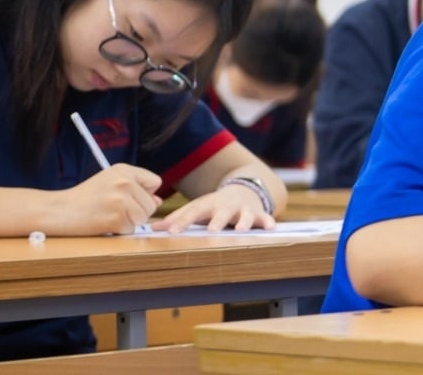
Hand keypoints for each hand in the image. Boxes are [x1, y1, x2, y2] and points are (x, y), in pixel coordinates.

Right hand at [53, 164, 162, 234]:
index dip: (145, 193)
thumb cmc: (84, 198)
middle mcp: (125, 182)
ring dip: (129, 222)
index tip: (128, 197)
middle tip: (113, 208)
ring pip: (143, 218)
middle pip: (151, 204)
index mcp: (124, 170)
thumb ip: (136, 189)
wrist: (58, 210)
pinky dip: (119, 231)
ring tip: (109, 215)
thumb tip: (158, 200)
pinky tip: (104, 222)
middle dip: (137, 211)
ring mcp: (121, 200)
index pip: (155, 182)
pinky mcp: (117, 218)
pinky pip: (131, 229)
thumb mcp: (110, 183)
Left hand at [151, 183, 276, 232]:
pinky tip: (271, 227)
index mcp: (209, 205)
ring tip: (240, 230)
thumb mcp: (198, 208)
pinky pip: (265, 217)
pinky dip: (268, 221)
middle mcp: (226, 206)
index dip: (182, 221)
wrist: (244, 191)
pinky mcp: (259, 214)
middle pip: (221, 213)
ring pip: (244, 216)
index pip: (194, 212)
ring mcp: (244, 209)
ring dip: (243, 222)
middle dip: (217, 221)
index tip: (170, 232)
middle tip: (211, 230)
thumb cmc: (215, 205)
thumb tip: (152, 229)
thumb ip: (177, 219)